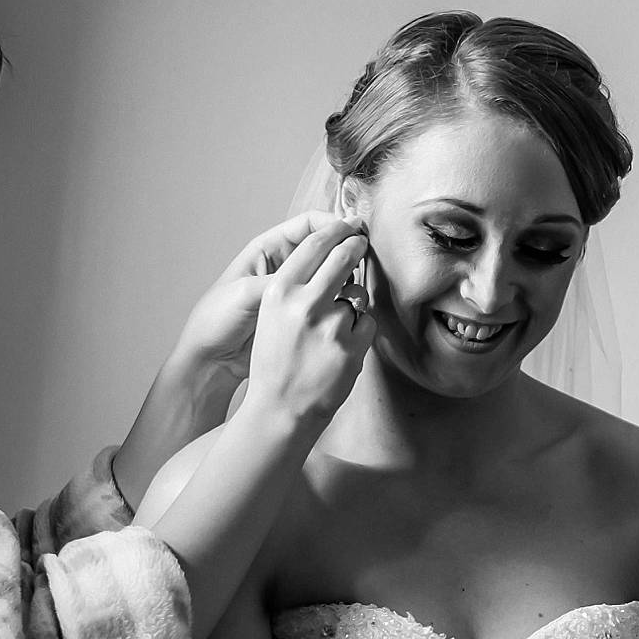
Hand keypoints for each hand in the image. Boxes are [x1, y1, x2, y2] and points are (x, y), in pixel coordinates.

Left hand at [169, 213, 358, 409]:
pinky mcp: (301, 314)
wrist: (213, 358)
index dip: (333, 225)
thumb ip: (278, 282)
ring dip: (347, 273)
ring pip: (328, 272)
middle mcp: (283, 265)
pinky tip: (351, 304)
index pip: (307, 226)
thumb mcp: (246, 295)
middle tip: (366, 252)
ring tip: (359, 281)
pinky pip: (327, 299)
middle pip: (323, 245)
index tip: (354, 231)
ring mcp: (294, 290)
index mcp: (267, 250)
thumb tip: (311, 276)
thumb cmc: (217, 321)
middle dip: (345, 245)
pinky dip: (342, 299)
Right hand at [244, 218, 376, 436]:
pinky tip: (342, 349)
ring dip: (353, 305)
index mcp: (280, 291)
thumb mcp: (272, 315)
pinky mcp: (350, 349)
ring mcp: (330, 327)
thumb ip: (295, 284)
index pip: (315, 244)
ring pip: (357, 295)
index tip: (348, 227)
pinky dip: (360, 333)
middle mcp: (304, 304)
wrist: (279, 410)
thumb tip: (329, 252)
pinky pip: (367, 325)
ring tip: (334, 329)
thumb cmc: (275, 362)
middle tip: (362, 243)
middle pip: (343, 258)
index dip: (337, 230)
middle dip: (356, 246)